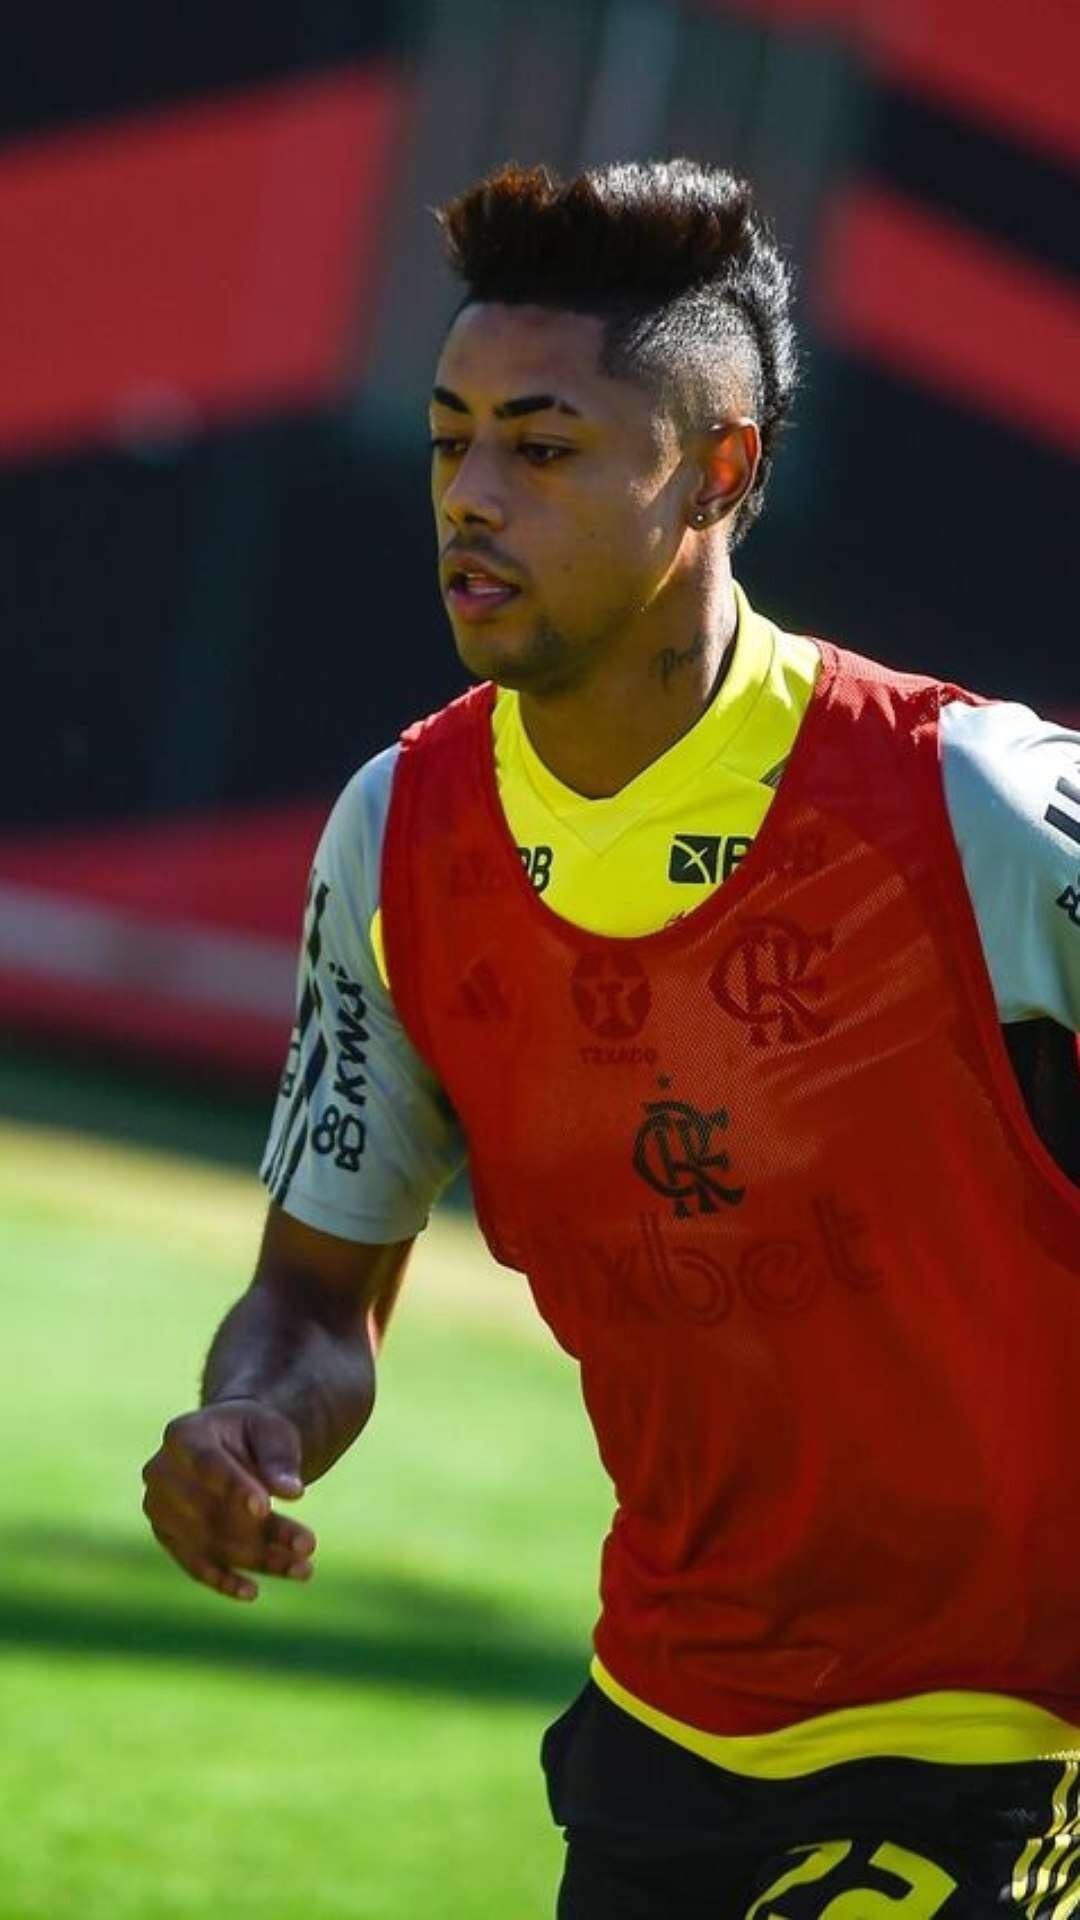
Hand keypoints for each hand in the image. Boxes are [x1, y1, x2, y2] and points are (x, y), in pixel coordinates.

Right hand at [142, 1400, 316, 1602]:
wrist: (231, 1443)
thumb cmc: (253, 1432)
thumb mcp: (273, 1431)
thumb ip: (279, 1458)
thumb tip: (292, 1492)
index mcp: (184, 1435)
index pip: (207, 1465)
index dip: (234, 1488)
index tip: (265, 1509)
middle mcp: (162, 1472)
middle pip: (212, 1511)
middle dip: (264, 1532)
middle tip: (309, 1545)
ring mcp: (160, 1507)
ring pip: (211, 1543)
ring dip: (258, 1559)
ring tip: (304, 1569)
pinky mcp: (168, 1536)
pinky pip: (194, 1564)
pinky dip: (223, 1579)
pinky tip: (252, 1591)